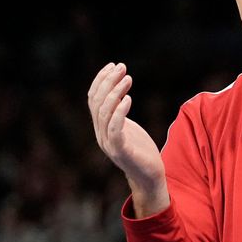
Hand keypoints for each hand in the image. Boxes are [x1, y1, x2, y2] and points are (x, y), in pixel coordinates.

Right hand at [88, 62, 168, 216]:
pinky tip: (128, 98)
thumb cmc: (140, 151)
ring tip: (128, 78)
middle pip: (97, 102)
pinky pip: (115, 129)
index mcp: (100, 127)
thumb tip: (119, 92)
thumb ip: (119, 113)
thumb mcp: (127, 127)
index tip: (113, 65)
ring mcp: (108, 144)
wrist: (149, 176)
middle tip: (122, 67)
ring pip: (104, 113)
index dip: (100, 80)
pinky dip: (119, 112)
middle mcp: (100, 134)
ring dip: (115, 92)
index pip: (93, 99)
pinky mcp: (120, 152)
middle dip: (108, 81)